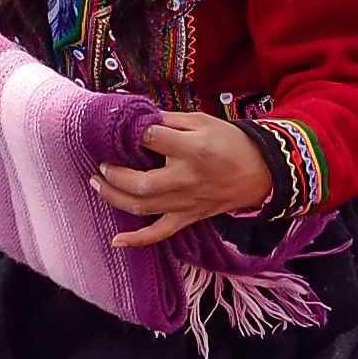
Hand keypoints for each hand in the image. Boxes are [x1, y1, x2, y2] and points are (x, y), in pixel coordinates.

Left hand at [94, 110, 276, 247]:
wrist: (260, 172)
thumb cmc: (230, 142)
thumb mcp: (202, 121)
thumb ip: (168, 120)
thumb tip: (138, 117)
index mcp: (192, 150)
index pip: (152, 139)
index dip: (134, 132)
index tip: (123, 128)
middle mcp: (186, 179)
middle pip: (140, 183)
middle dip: (114, 174)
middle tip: (101, 163)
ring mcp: (186, 202)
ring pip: (143, 207)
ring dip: (114, 197)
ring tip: (97, 183)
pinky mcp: (188, 217)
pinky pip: (160, 233)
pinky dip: (137, 240)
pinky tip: (116, 240)